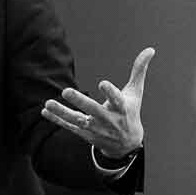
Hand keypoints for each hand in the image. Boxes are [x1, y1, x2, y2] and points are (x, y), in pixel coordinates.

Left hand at [43, 46, 153, 161]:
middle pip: (93, 111)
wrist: (126, 144)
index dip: (110, 92)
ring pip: (77, 121)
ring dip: (62, 112)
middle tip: (66, 91)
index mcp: (122, 109)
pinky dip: (57, 120)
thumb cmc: (130, 113)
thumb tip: (150, 49)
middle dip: (80, 102)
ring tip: (48, 103)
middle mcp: (108, 120)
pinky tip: (45, 111)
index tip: (102, 83)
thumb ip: (139, 71)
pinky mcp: (85, 134)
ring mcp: (95, 128)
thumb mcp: (136, 93)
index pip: (117, 100)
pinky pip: (69, 127)